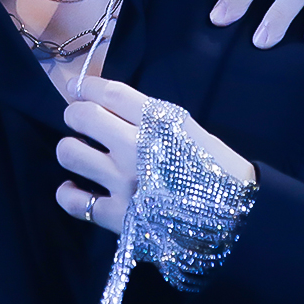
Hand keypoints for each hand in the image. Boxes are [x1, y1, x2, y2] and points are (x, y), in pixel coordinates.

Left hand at [55, 77, 255, 233]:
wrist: (234, 218)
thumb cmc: (215, 168)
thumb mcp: (188, 129)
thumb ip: (150, 117)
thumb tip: (109, 107)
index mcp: (159, 122)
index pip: (111, 94)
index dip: (88, 85)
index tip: (77, 87)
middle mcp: (136, 148)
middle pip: (83, 117)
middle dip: (75, 114)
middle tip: (78, 120)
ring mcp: (123, 183)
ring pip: (70, 153)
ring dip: (71, 149)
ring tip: (82, 154)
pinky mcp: (116, 216)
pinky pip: (73, 201)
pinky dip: (69, 192)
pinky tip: (76, 187)